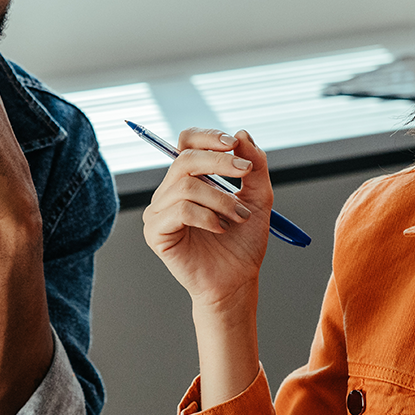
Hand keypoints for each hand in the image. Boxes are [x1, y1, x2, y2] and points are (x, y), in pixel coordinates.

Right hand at [142, 128, 273, 312]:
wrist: (237, 281)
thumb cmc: (243, 243)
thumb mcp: (259, 198)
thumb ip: (255, 165)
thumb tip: (241, 134)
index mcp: (190, 179)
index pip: (187, 143)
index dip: (208, 138)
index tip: (234, 143)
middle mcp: (170, 191)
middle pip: (185, 159)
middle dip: (219, 162)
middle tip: (245, 173)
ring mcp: (159, 212)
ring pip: (186, 186)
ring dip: (220, 198)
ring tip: (238, 216)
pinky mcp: (155, 232)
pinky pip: (179, 211)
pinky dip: (206, 216)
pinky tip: (221, 228)